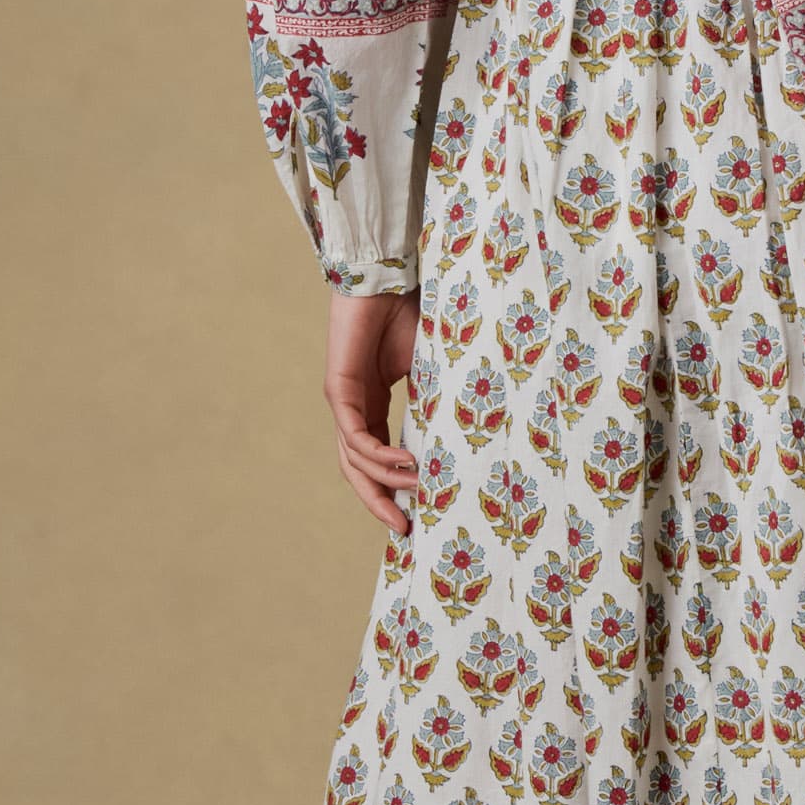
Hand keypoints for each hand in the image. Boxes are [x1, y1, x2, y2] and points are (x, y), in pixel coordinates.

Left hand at [324, 288, 421, 534]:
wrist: (388, 276)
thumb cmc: (410, 312)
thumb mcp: (432, 368)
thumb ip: (438, 401)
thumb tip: (467, 434)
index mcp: (373, 403)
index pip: (376, 457)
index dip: (392, 487)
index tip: (416, 513)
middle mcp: (354, 407)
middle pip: (358, 470)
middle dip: (379, 501)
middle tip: (404, 529)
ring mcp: (343, 400)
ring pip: (354, 459)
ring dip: (383, 481)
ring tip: (414, 493)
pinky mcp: (338, 389)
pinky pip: (355, 435)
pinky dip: (377, 455)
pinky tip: (404, 465)